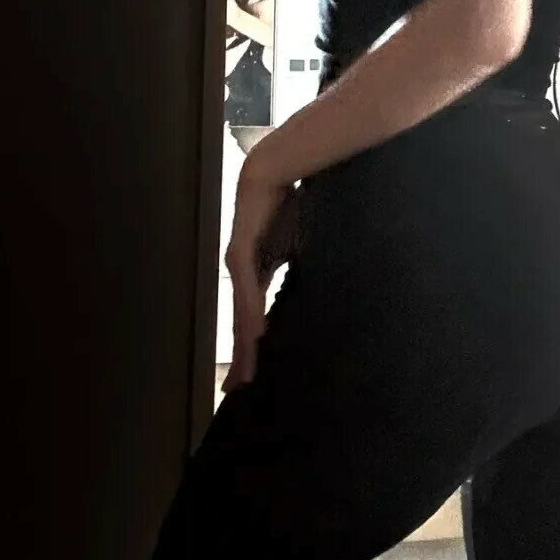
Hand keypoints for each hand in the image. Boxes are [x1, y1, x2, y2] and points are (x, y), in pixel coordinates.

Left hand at [222, 176, 298, 391]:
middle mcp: (242, 273)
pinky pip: (248, 291)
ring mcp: (239, 264)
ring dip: (243, 346)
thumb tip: (321, 287)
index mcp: (256, 274)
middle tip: (237, 389)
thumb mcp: (299, 246)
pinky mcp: (241, 252)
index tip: (250, 374)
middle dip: (241, 358)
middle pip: (241, 324)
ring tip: (245, 374)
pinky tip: (255, 337)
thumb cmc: (289, 204)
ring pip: (241, 314)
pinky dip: (250, 315)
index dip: (250, 347)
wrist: (276, 169)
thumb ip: (300, 268)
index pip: (252, 318)